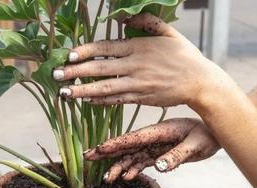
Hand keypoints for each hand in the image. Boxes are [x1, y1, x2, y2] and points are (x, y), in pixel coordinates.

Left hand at [53, 14, 237, 107]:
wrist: (200, 83)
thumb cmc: (185, 56)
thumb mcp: (169, 32)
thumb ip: (147, 22)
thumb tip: (124, 18)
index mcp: (139, 47)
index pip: (106, 47)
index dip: (85, 51)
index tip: (69, 55)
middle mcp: (135, 66)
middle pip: (100, 68)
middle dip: (75, 72)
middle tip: (56, 75)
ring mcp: (138, 84)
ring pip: (104, 88)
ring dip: (82, 91)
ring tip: (63, 93)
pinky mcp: (141, 98)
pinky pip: (116, 100)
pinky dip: (99, 101)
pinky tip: (85, 100)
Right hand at [84, 118, 219, 182]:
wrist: (215, 134)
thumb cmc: (207, 135)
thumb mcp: (195, 146)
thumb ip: (177, 156)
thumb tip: (159, 167)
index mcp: (159, 131)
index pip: (133, 138)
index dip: (116, 144)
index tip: (99, 149)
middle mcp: (153, 137)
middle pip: (126, 145)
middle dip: (108, 152)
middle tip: (88, 157)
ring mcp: (155, 145)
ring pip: (132, 156)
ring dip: (119, 166)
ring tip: (107, 178)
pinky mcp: (159, 153)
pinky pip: (143, 161)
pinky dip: (134, 169)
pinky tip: (127, 177)